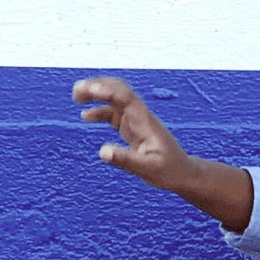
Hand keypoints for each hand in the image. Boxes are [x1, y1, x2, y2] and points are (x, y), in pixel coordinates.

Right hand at [73, 77, 195, 189]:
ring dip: (96, 95)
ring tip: (76, 96)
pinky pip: (113, 114)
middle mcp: (139, 116)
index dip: (106, 89)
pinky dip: (99, 111)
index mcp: (144, 121)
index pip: (125, 96)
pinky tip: (85, 116)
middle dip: (97, 86)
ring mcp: (136, 121)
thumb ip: (125, 160)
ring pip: (114, 99)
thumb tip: (102, 152)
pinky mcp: (132, 128)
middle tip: (76, 90)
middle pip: (118, 91)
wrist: (183, 173)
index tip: (88, 89)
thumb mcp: (148, 169)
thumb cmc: (169, 171)